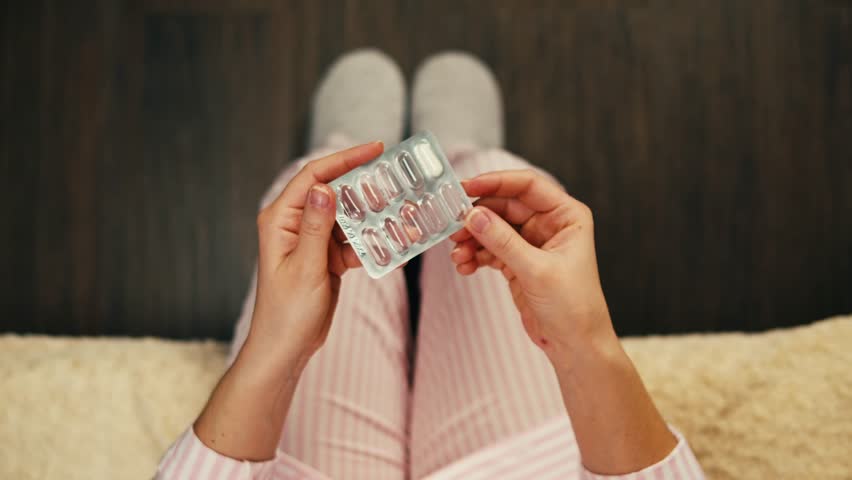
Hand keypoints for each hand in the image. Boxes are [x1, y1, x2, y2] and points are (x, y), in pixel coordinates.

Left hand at [245, 142, 383, 367]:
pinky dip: (372, 244)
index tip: (377, 149)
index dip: (345, 159)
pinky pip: (353, 243)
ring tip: (403, 216)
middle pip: (335, 193)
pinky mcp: (326, 257)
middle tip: (397, 185)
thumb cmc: (286, 312)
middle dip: (367, 189)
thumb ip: (316, 226)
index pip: (314, 176)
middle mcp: (295, 224)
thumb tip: (325, 188)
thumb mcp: (305, 267)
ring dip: (374, 219)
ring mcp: (312, 241)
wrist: (286, 348)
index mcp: (280, 219)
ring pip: (349, 219)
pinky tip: (395, 246)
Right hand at [450, 169, 614, 363]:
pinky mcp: (517, 262)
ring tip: (457, 254)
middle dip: (477, 216)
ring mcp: (531, 243)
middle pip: (504, 206)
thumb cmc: (573, 307)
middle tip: (453, 225)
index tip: (467, 187)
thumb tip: (473, 216)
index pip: (528, 186)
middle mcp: (549, 224)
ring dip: (472, 239)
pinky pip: (489, 249)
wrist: (575, 345)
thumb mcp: (537, 270)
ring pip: (493, 228)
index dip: (496, 182)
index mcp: (566, 216)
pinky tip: (464, 266)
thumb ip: (503, 241)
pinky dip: (474, 255)